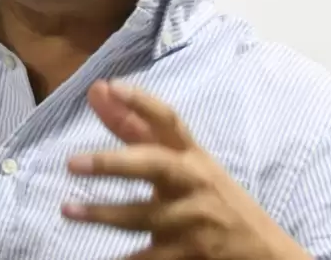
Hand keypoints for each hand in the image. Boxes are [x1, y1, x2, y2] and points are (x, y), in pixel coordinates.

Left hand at [61, 81, 309, 259]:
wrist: (264, 252)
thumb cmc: (211, 198)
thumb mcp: (182, 163)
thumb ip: (135, 130)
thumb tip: (98, 90)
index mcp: (192, 155)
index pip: (168, 120)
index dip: (140, 102)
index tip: (110, 87)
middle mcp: (194, 181)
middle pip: (153, 165)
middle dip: (112, 163)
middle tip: (72, 163)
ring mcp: (194, 219)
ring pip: (143, 216)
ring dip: (102, 214)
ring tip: (67, 210)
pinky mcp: (193, 254)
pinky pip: (150, 258)